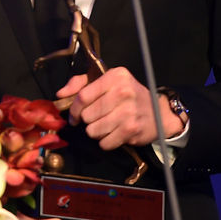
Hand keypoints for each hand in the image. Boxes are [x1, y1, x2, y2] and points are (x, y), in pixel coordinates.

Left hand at [56, 67, 183, 148]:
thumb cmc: (129, 96)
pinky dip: (106, 141)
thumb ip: (81, 83)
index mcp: (115, 76)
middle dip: (88, 120)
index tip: (75, 115)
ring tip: (107, 125)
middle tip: (98, 118)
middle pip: (87, 115)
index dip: (74, 109)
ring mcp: (128, 112)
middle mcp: (123, 91)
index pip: (83, 96)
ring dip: (96, 132)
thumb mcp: (107, 81)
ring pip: (93, 131)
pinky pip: (104, 143)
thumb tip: (60, 94)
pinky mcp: (131, 130)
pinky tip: (115, 133)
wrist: (159, 112)